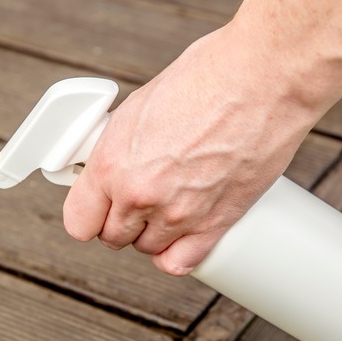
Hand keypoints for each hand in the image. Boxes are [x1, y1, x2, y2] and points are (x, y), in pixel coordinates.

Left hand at [62, 28, 319, 275]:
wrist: (262, 78)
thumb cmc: (205, 78)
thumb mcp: (138, 106)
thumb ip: (118, 148)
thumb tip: (112, 165)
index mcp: (112, 164)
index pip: (78, 222)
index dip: (88, 214)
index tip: (97, 206)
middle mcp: (140, 196)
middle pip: (114, 237)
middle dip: (121, 220)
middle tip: (138, 196)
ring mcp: (179, 214)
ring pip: (148, 249)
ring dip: (152, 233)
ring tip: (168, 204)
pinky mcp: (216, 224)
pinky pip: (181, 262)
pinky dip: (178, 253)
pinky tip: (183, 233)